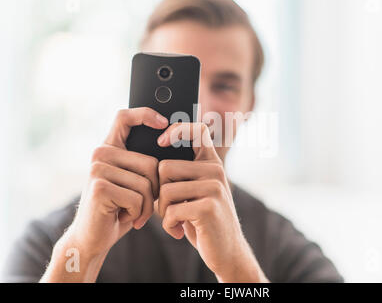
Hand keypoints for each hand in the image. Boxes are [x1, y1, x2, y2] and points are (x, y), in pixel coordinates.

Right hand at [67, 107, 166, 256]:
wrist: (93, 238)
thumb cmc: (119, 208)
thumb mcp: (133, 182)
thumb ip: (143, 165)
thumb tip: (173, 148)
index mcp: (109, 149)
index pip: (124, 117)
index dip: (145, 114)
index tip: (164, 122)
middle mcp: (100, 154)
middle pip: (150, 162)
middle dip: (154, 189)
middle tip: (140, 204)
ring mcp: (98, 169)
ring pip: (146, 183)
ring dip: (147, 205)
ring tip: (131, 212)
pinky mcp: (100, 186)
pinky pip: (138, 198)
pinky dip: (138, 213)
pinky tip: (124, 217)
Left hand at [157, 122, 268, 281]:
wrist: (227, 251)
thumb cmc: (203, 219)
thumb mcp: (196, 191)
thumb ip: (183, 173)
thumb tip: (154, 155)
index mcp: (211, 163)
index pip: (197, 130)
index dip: (177, 129)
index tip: (161, 141)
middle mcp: (215, 171)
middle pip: (165, 167)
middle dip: (159, 192)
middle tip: (169, 209)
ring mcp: (214, 188)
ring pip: (165, 191)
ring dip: (163, 212)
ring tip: (175, 220)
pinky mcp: (208, 207)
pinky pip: (171, 211)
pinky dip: (168, 225)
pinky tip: (178, 231)